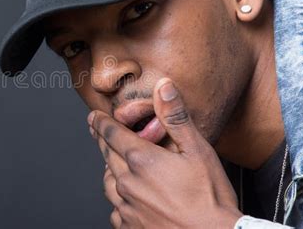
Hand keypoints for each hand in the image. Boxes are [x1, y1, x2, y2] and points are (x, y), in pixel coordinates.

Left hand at [88, 78, 242, 227]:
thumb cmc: (210, 198)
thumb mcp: (198, 150)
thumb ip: (176, 117)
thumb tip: (163, 87)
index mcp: (142, 160)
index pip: (111, 134)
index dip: (101, 123)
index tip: (93, 117)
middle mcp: (128, 182)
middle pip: (107, 155)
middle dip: (102, 141)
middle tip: (98, 133)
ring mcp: (126, 206)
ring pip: (108, 182)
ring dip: (109, 170)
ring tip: (114, 165)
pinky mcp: (129, 226)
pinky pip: (115, 209)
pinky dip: (118, 199)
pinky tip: (128, 199)